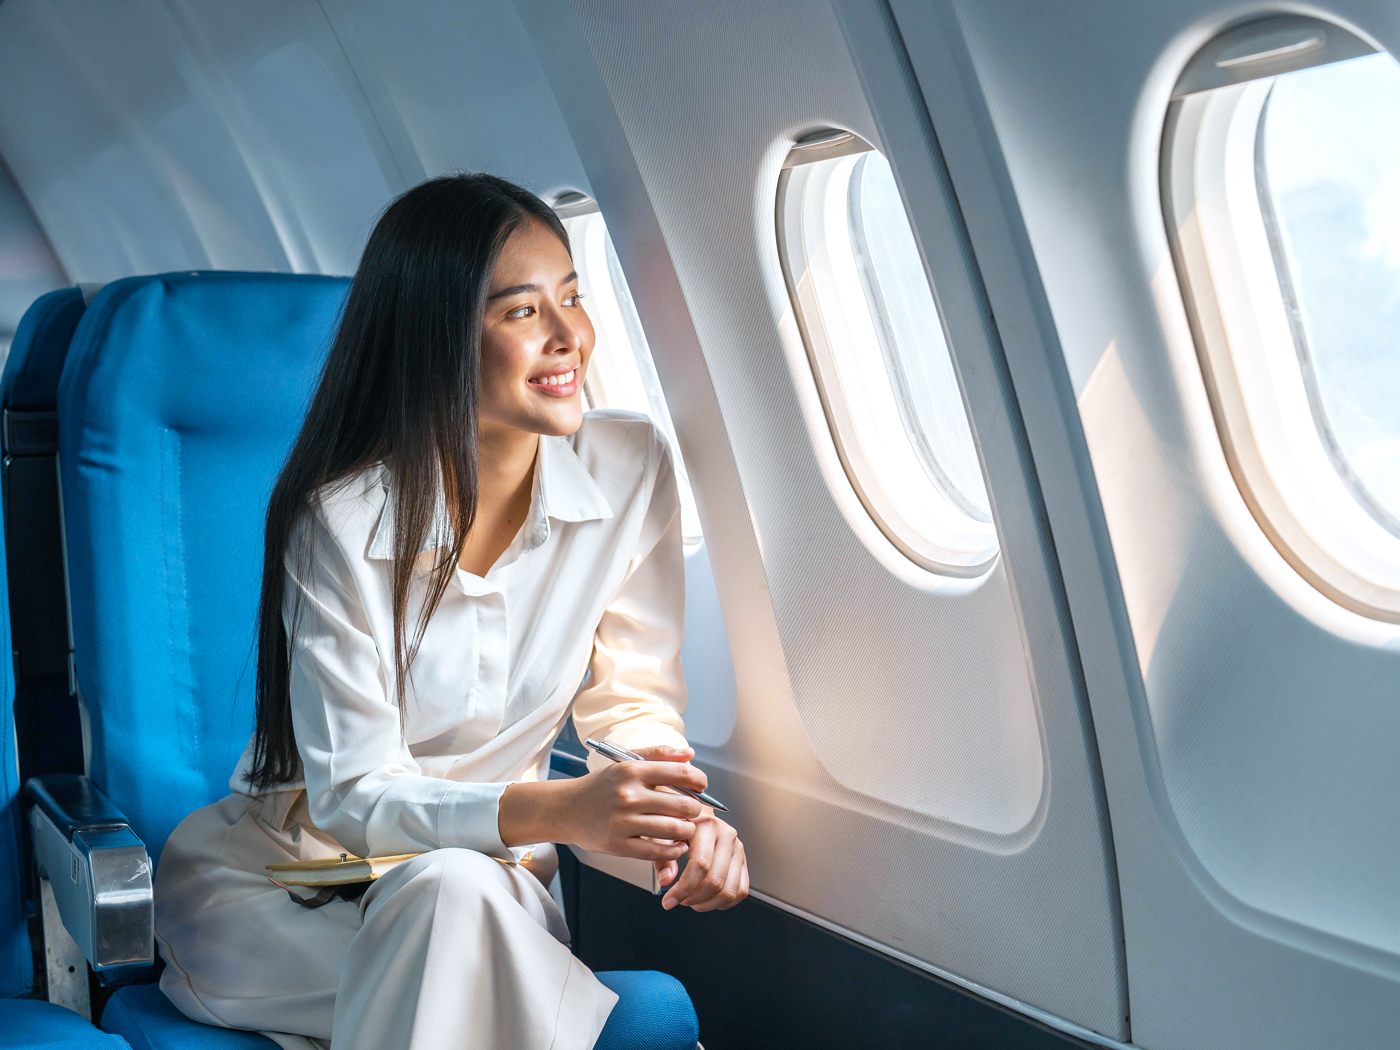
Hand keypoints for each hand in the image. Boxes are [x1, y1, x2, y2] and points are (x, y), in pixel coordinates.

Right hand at [498, 745, 705, 863]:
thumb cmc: (600, 786)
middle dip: (695, 810)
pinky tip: (676, 845)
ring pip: (674, 830)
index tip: (701, 786)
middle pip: (682, 805)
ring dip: (687, 831)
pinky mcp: (619, 845)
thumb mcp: (625, 763)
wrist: (565, 810)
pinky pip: (658, 851)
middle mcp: (628, 795)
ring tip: (686, 828)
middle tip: (693, 811)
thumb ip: (658, 755)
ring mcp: (623, 822)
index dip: (699, 781)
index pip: (680, 773)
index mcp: (632, 771)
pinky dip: (674, 850)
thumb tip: (690, 754)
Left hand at [659, 809, 747, 911]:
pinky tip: (708, 900)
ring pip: (729, 890)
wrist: (695, 815)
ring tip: (692, 901)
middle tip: (679, 901)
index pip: (700, 864)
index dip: (683, 888)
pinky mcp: (743, 861)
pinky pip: (741, 891)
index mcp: (708, 826)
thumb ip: (662, 857)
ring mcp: (738, 849)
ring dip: (708, 904)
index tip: (669, 901)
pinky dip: (724, 903)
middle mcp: (727, 835)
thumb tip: (667, 880)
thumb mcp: (663, 834)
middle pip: (715, 881)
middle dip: (694, 899)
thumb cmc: (678, 825)